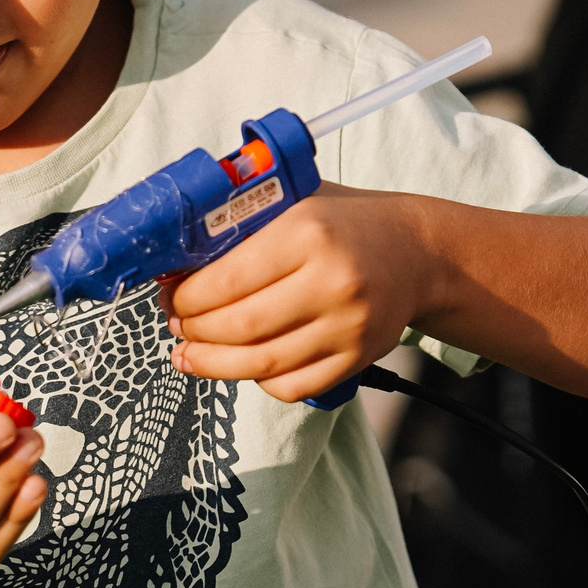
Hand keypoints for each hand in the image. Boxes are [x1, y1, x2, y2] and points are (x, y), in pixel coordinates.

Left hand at [168, 185, 434, 403]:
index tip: (172, 298)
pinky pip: (294, 386)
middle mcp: (332, 281)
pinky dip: (260, 381)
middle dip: (195, 332)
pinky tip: (243, 365)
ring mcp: (349, 326)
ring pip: (263, 364)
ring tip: (191, 355)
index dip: (187, 297)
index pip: (228, 279)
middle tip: (177, 327)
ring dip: (215, 365)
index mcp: (308, 233)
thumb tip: (175, 257)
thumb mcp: (295, 202)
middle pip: (241, 326)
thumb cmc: (343, 224)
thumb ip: (243, 221)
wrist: (416, 253)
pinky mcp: (358, 357)